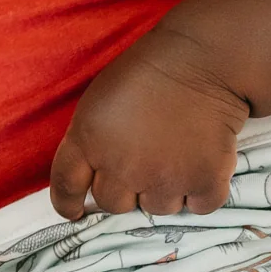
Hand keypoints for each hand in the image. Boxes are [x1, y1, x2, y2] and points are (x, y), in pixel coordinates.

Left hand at [49, 28, 249, 219]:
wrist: (204, 60)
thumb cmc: (150, 72)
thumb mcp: (99, 101)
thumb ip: (90, 141)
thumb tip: (94, 175)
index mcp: (88, 140)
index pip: (66, 185)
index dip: (68, 203)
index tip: (74, 212)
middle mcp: (120, 167)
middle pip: (112, 204)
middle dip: (125, 191)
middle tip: (144, 166)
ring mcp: (162, 178)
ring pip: (155, 208)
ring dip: (165, 191)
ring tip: (177, 158)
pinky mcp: (203, 181)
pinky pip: (198, 207)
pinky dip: (202, 193)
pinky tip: (202, 167)